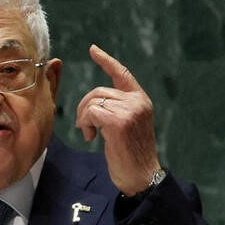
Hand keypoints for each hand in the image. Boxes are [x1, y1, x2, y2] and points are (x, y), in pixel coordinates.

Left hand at [75, 44, 160, 195]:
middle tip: (84, 126)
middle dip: (84, 107)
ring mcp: (129, 111)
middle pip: (98, 91)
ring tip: (89, 133)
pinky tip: (91, 137)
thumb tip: (96, 100)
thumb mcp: (128, 125)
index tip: (93, 49)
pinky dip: (85, 124)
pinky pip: (91, 113)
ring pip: (93, 101)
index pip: (122, 74)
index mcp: (140, 100)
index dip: (106, 60)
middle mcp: (137, 102)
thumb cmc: (130, 154)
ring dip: (84, 118)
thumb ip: (118, 108)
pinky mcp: (119, 122)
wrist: (141, 175)